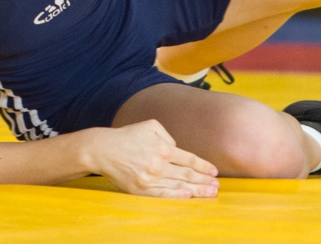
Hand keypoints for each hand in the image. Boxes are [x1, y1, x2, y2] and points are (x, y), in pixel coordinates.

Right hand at [87, 120, 218, 198]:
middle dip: (204, 181)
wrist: (103, 150)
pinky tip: (188, 195)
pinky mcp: (140, 189)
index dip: (203, 166)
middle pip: (187, 175)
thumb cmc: (127, 136)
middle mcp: (158, 164)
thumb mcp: (149, 126)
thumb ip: (167, 135)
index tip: (214, 172)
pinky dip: (177, 195)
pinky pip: (163, 194)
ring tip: (209, 193)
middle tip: (217, 186)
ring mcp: (149, 178)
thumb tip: (177, 148)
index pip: (188, 159)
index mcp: (162, 148)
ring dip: (196, 190)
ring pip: (178, 185)